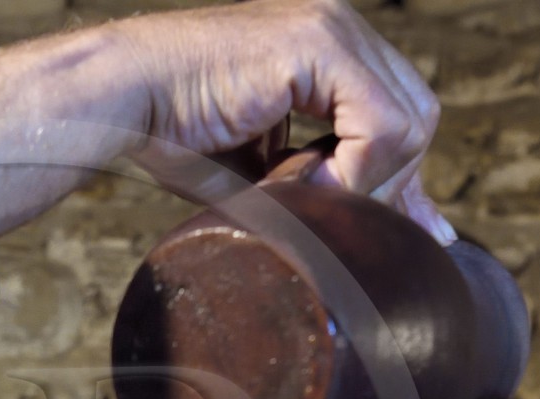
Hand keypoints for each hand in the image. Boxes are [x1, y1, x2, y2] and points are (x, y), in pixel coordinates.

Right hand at [115, 0, 451, 238]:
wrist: (121, 100)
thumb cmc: (175, 135)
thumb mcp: (269, 173)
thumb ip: (329, 187)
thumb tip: (401, 231)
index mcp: (329, 48)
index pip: (402, 115)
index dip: (397, 177)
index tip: (376, 226)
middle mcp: (340, 27)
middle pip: (418, 117)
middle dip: (390, 182)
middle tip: (337, 217)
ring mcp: (332, 27)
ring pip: (409, 121)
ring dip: (367, 179)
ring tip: (307, 196)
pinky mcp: (317, 42)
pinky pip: (381, 123)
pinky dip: (356, 169)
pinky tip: (304, 183)